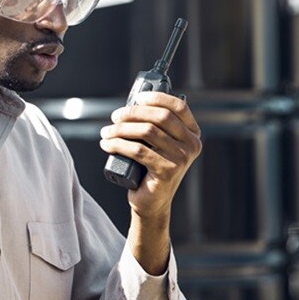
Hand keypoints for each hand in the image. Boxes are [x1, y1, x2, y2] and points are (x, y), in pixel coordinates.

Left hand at [99, 92, 201, 220]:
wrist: (152, 202)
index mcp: (192, 134)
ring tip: (106, 132)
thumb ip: (155, 125)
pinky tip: (107, 145)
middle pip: (160, 117)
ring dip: (120, 129)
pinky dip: (118, 144)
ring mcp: (181, 158)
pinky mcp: (167, 170)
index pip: (178, 107)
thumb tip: (133, 103)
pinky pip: (138, 150)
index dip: (157, 98)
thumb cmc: (150, 168)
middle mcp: (191, 145)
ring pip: (146, 132)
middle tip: (114, 117)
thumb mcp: (158, 144)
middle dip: (132, 113)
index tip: (137, 98)